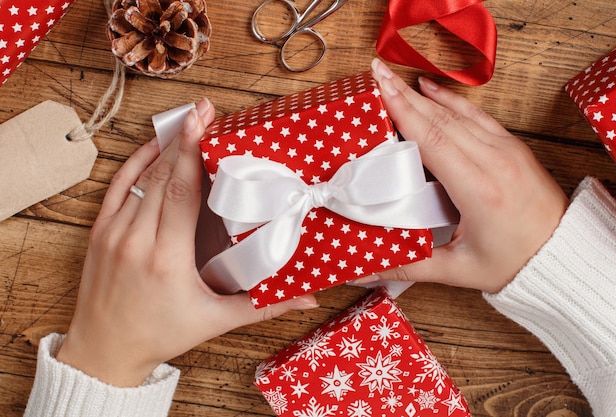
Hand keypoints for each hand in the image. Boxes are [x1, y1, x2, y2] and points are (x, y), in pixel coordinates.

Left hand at [56, 99, 317, 386]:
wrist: (104, 351)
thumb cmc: (161, 335)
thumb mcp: (216, 320)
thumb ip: (264, 306)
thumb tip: (309, 297)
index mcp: (166, 258)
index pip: (180, 192)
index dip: (192, 152)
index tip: (202, 121)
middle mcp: (135, 240)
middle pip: (162, 177)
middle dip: (184, 139)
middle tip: (204, 111)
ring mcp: (113, 233)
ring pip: (141, 178)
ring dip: (165, 148)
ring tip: (186, 122)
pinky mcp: (99, 233)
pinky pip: (117, 187)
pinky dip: (135, 163)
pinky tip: (154, 146)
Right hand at [367, 58, 567, 292]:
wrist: (561, 254)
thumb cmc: (513, 263)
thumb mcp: (457, 270)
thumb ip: (407, 267)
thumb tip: (364, 270)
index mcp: (478, 190)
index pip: (433, 140)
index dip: (404, 112)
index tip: (381, 89)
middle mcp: (494, 162)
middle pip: (441, 120)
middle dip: (404, 95)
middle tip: (377, 73)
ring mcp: (507, 150)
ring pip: (458, 114)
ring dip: (423, 95)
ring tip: (395, 79)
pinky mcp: (513, 147)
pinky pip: (478, 115)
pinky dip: (452, 100)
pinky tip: (431, 89)